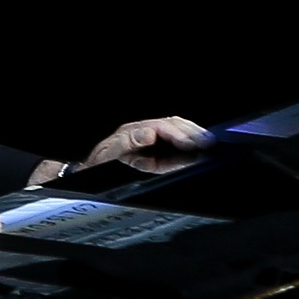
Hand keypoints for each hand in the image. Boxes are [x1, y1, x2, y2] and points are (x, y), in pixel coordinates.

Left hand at [81, 116, 214, 170]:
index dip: (177, 135)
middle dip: (192, 133)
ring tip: (208, 144)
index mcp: (133, 132)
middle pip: (173, 125)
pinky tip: (197, 152)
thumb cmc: (97, 164)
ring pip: (176, 132)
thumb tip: (148, 133)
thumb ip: (126, 143)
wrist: (89, 173)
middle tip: (209, 143)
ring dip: (193, 137)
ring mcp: (149, 141)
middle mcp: (143, 133)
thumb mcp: (107, 155)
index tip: (191, 144)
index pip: (161, 128)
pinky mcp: (154, 152)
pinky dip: (187, 147)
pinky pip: (173, 146)